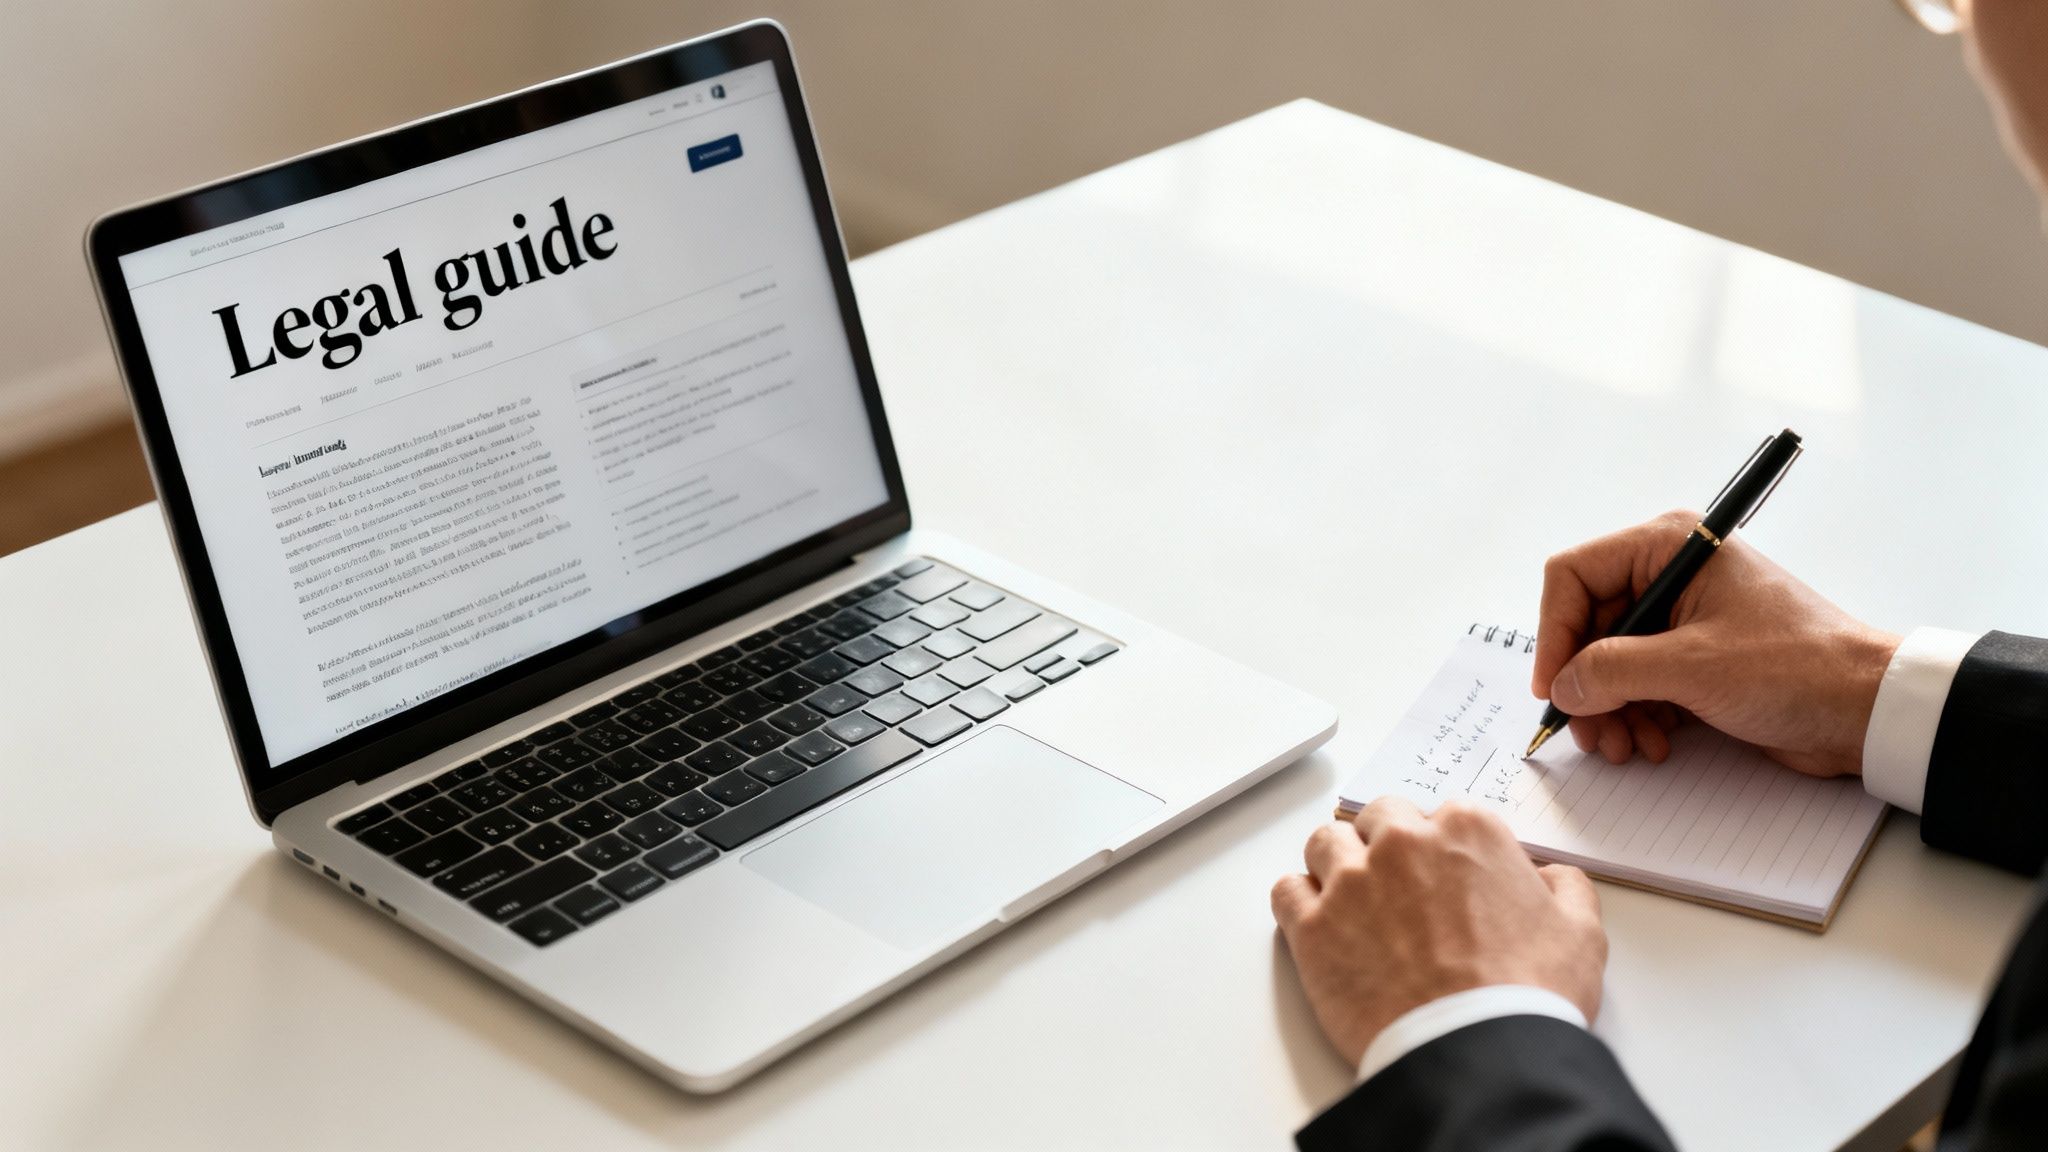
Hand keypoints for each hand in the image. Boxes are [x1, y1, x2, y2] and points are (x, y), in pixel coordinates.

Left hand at [1271, 798, 1605, 1065]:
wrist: (1479, 1053)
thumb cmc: (1529, 995)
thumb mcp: (1581, 933)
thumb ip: (1565, 888)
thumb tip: (1548, 876)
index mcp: (1467, 831)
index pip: (1442, 815)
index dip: (1444, 848)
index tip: (1446, 877)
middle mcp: (1402, 843)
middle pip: (1378, 819)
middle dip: (1387, 846)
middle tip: (1399, 889)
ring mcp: (1351, 882)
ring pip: (1324, 844)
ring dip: (1337, 865)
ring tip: (1354, 903)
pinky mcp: (1312, 927)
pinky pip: (1286, 892)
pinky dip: (1298, 903)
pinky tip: (1319, 925)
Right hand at [1536, 510, 1900, 776]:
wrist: (1868, 710)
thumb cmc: (1795, 668)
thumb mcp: (1691, 666)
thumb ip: (1611, 671)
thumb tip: (1562, 686)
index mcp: (1669, 547)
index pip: (1574, 577)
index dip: (1554, 633)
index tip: (1553, 687)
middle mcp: (1670, 575)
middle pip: (1588, 626)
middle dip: (1585, 684)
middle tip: (1589, 732)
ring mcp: (1684, 619)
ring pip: (1609, 662)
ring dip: (1608, 709)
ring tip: (1623, 746)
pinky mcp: (1697, 659)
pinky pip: (1639, 684)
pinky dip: (1635, 716)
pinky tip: (1652, 743)